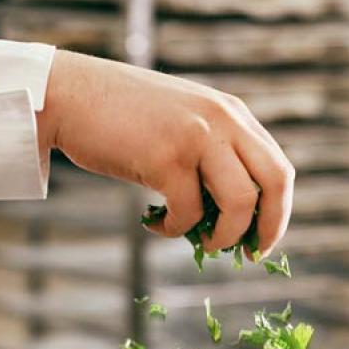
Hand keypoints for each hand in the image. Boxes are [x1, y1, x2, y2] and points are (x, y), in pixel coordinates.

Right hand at [36, 51, 293, 255]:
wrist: (71, 94)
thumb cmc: (121, 116)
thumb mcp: (182, 122)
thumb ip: (211, 153)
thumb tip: (230, 216)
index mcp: (231, 113)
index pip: (278, 167)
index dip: (277, 211)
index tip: (260, 240)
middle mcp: (223, 121)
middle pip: (275, 182)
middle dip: (269, 227)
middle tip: (248, 254)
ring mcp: (197, 137)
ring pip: (240, 203)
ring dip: (223, 236)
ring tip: (199, 242)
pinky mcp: (166, 158)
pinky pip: (188, 213)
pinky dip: (174, 230)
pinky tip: (154, 224)